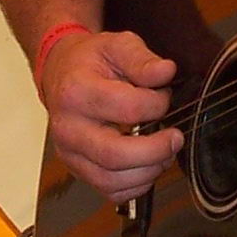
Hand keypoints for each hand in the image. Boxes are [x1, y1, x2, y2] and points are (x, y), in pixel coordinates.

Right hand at [43, 28, 179, 202]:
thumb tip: (166, 71)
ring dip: (148, 171)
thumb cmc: (90, 62)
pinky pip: (109, 191)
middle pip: (115, 155)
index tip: (165, 96)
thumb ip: (142, 59)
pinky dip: (136, 185)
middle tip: (175, 138)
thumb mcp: (116, 45)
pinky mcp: (77, 169)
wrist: (62, 73)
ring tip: (164, 153)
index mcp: (77, 91)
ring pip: (112, 180)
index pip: (127, 108)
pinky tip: (147, 165)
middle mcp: (68, 127)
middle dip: (156, 151)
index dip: (157, 104)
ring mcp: (70, 152)